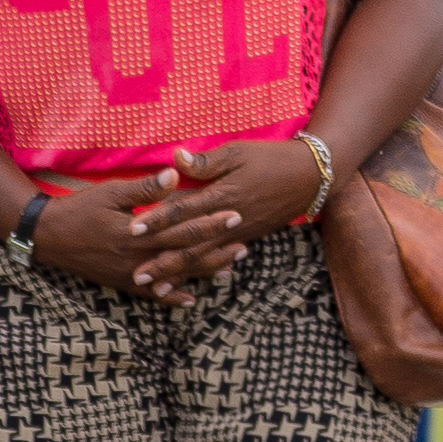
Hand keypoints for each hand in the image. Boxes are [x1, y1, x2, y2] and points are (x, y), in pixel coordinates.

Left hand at [121, 140, 342, 300]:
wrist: (309, 177)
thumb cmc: (271, 159)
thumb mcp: (238, 152)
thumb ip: (206, 161)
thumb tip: (175, 158)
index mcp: (222, 196)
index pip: (183, 210)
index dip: (157, 220)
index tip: (132, 230)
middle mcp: (228, 221)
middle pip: (189, 245)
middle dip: (162, 261)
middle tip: (137, 276)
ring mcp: (238, 234)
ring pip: (204, 258)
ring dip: (179, 274)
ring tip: (157, 289)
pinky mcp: (246, 238)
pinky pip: (220, 260)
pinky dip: (203, 273)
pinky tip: (191, 283)